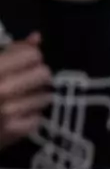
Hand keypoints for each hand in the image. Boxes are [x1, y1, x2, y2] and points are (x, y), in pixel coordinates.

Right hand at [0, 33, 51, 149]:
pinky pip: (38, 117)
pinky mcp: (13, 131)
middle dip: (37, 75)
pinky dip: (30, 115)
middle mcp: (1, 89)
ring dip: (37, 96)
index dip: (30, 57)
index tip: (23, 62)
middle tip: (26, 80)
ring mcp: (7, 112)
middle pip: (44, 74)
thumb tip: (37, 37)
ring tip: (20, 97)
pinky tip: (18, 113)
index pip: (33, 55)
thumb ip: (11, 50)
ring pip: (46, 97)